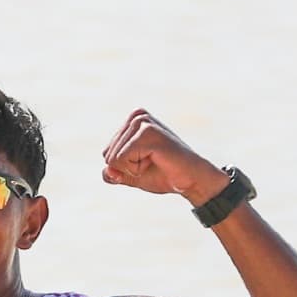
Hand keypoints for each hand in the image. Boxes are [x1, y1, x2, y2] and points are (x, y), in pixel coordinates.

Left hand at [101, 111, 227, 205]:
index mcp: (132, 121)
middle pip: (108, 155)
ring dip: (134, 169)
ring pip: (113, 159)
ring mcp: (142, 122)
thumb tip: (106, 171)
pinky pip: (121, 160)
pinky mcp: (146, 133)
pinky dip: (137, 169)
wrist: (191, 180)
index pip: (107, 153)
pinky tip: (157, 161)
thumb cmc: (164, 175)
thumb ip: (113, 173)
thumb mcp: (131, 174)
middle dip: (128, 168)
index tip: (147, 163)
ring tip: (156, 161)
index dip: (124, 167)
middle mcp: (137, 116)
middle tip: (153, 163)